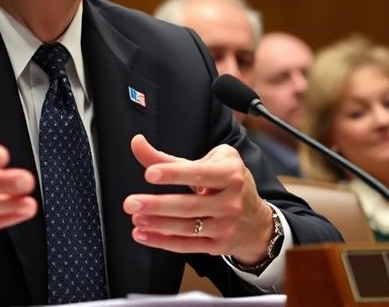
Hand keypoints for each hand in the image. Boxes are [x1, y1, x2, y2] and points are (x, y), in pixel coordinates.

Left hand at [123, 134, 272, 263]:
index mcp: (230, 174)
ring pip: (186, 228)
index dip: (173, 173)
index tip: (150, 173)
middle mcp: (230, 201)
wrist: (257, 221)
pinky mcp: (218, 246)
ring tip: (136, 217)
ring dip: (157, 224)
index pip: (198, 173)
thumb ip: (169, 156)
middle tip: (131, 202)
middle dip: (157, 205)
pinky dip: (162, 242)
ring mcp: (225, 226)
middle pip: (189, 205)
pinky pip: (187, 246)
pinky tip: (143, 235)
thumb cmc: (227, 183)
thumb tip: (137, 142)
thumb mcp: (208, 162)